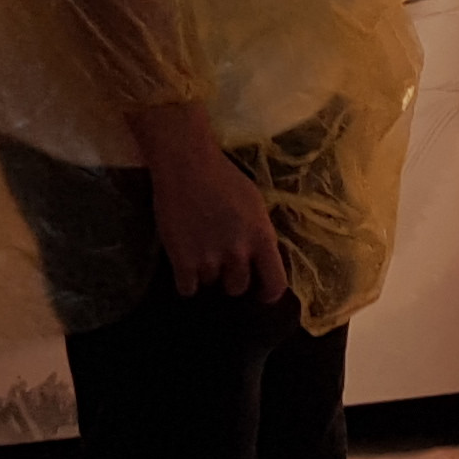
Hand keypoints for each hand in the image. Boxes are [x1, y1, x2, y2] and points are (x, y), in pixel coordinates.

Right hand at [130, 101, 287, 303]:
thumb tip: (261, 259)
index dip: (268, 294)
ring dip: (206, 274)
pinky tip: (184, 261)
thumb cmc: (224, 178)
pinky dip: (185, 280)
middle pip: (238, 287)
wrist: (186, 165)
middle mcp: (238, 253)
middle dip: (231, 279)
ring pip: (210, 285)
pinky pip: (187, 289)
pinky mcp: (182, 261)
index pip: (275, 284)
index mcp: (261, 237)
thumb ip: (259, 234)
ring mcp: (209, 259)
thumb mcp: (255, 204)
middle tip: (221, 261)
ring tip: (199, 250)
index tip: (260, 294)